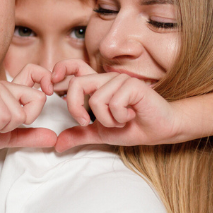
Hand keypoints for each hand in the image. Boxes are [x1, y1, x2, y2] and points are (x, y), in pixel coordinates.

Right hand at [0, 79, 55, 150]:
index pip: (37, 73)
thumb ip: (29, 136)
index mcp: (12, 93)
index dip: (47, 80)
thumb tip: (53, 139)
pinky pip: (7, 115)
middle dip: (24, 120)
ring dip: (4, 126)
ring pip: (21, 113)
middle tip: (2, 123)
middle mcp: (6, 86)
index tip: (49, 92)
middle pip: (38, 98)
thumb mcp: (7, 138)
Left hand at [54, 72, 177, 151]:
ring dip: (108, 120)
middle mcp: (107, 79)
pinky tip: (132, 115)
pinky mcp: (133, 85)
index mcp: (97, 86)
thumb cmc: (133, 127)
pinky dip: (120, 117)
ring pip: (97, 100)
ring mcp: (120, 80)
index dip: (61, 70)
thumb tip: (57, 144)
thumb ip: (79, 135)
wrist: (160, 130)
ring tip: (122, 119)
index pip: (75, 67)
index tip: (52, 89)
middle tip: (85, 121)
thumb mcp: (100, 133)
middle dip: (75, 108)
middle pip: (77, 84)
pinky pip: (113, 103)